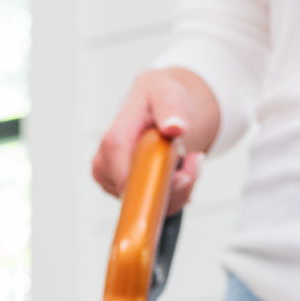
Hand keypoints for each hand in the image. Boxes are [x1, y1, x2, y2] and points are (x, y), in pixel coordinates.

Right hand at [92, 68, 218, 213]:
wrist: (159, 106)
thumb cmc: (160, 98)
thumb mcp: (169, 93)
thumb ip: (171, 109)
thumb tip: (174, 127)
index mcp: (113, 141)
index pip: (127, 179)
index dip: (156, 185)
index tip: (182, 177)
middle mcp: (105, 164)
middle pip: (139, 198)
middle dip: (173, 187)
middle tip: (194, 161)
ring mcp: (111, 181)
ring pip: (147, 206)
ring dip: (176, 191)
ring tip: (187, 162)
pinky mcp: (120, 192)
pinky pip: (149, 207)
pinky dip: (171, 195)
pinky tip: (176, 173)